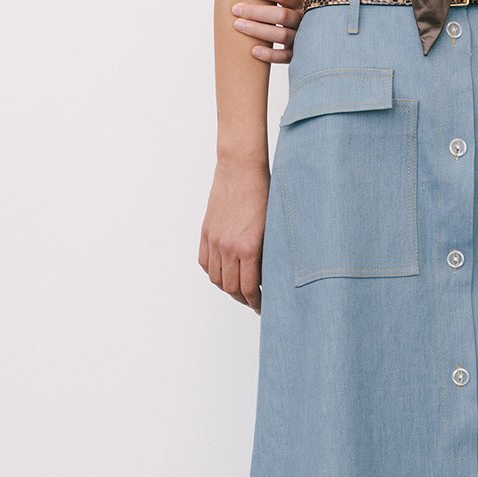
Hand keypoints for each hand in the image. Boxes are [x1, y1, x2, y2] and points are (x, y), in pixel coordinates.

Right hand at [199, 156, 270, 311]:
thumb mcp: (272, 227)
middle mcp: (228, 247)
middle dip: (243, 299)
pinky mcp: (206, 232)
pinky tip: (224, 273)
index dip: (256, 302)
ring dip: (227, 288)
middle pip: (231, 288)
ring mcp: (214, 240)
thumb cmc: (263, 193)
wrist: (241, 169)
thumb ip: (267, 253)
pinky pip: (205, 262)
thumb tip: (267, 275)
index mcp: (249, 248)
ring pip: (216, 278)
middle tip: (253, 301)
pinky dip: (213, 273)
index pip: (249, 288)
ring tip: (239, 290)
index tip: (262, 307)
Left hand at [232, 0, 304, 61]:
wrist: (315, 33)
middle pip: (282, 15)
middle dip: (256, 12)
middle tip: (235, 9)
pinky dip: (270, 54)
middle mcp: (303, 20)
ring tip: (238, 25)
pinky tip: (253, 51)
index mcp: (302, 2)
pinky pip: (285, 57)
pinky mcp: (297, 54)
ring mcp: (301, 38)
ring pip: (282, 35)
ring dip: (258, 30)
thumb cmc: (295, 8)